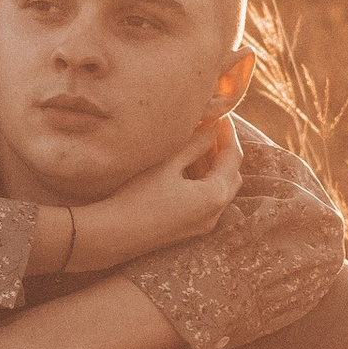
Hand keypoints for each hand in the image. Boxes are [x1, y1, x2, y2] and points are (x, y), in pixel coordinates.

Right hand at [67, 114, 243, 270]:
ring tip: (195, 141)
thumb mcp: (169, 165)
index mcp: (215, 195)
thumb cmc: (139, 197)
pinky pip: (205, 200)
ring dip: (210, 165)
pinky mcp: (189, 229)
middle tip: (210, 126)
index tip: (220, 113)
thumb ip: (196, 144)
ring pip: (218, 188)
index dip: (228, 132)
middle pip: (230, 174)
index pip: (233, 157)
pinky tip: (185, 166)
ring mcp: (203, 224)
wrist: (114, 235)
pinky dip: (202, 180)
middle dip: (222, 149)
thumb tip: (213, 125)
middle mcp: (215, 213)